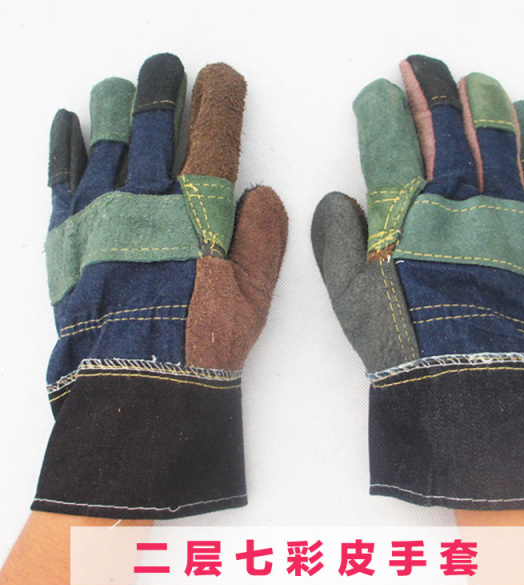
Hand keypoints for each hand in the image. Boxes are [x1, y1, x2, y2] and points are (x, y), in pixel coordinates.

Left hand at [35, 53, 287, 518]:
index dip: (220, 99)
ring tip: (121, 86)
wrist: (137, 381)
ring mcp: (101, 210)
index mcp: (198, 209)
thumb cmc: (202, 338)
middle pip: (155, 124)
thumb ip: (263, 238)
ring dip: (117, 105)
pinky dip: (66, 144)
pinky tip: (69, 121)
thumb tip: (260, 194)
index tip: (221, 78)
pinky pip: (63, 175)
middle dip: (164, 88)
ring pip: (107, 138)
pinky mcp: (67, 233)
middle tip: (165, 66)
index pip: (213, 135)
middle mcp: (147, 197)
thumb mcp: (254, 294)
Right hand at [312, 55, 523, 509]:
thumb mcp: (350, 297)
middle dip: (427, 84)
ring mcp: (507, 208)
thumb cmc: (405, 343)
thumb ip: (335, 241)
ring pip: (497, 128)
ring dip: (481, 96)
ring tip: (472, 83)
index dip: (379, 107)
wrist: (471, 387)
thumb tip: (339, 199)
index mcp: (403, 213)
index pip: (388, 137)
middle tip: (419, 68)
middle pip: (442, 119)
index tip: (375, 95)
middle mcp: (456, 199)